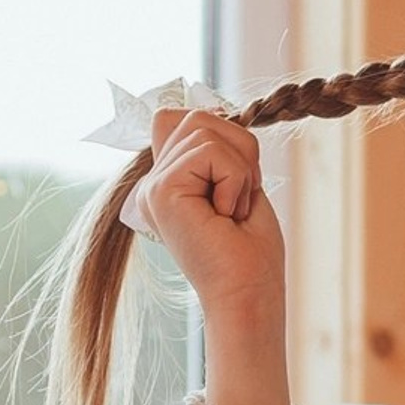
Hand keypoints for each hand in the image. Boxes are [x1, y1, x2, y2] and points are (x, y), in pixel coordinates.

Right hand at [128, 104, 285, 313]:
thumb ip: (217, 147)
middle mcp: (154, 182)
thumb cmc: (251, 252)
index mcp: (170, 181)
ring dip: (240, 170)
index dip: (224, 136)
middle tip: (240, 201)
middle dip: (240, 152)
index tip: (237, 184)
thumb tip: (204, 109)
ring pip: (205, 129)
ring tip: (232, 211)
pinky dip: (235, 181)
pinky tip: (225, 216)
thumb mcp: (239, 184)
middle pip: (198, 117)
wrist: (249, 295)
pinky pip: (210, 151)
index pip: (185, 118)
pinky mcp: (161, 190)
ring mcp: (153, 186)